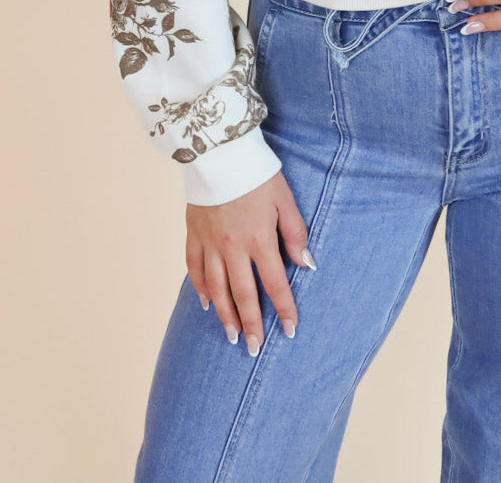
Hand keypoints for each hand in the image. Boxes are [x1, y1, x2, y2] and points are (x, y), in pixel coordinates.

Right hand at [185, 170, 313, 354]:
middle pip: (243, 294)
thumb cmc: (258, 174)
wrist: (220, 152)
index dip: (283, 309)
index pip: (275, 284)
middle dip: (251, 324)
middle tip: (254, 348)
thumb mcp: (285, 200)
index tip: (289, 330)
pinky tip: (206, 302)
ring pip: (217, 288)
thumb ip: (296, 234)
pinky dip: (200, 288)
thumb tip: (306, 265)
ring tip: (232, 336)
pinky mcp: (194, 233)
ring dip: (224, 314)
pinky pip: (194, 268)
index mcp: (260, 239)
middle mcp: (233, 247)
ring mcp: (210, 242)